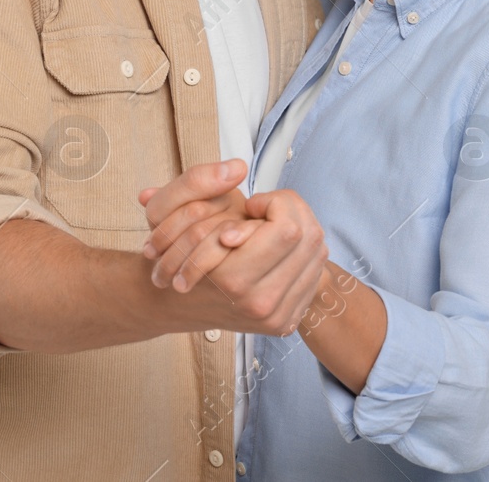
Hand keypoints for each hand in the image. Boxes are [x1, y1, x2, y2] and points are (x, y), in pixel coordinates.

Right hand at [139, 162, 327, 336]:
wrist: (176, 304)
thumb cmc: (177, 255)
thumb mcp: (170, 210)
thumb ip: (199, 181)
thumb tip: (237, 167)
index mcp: (233, 280)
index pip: (288, 227)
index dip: (274, 203)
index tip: (252, 206)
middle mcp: (260, 304)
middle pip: (310, 237)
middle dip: (291, 212)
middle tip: (264, 214)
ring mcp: (277, 316)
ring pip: (317, 252)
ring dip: (299, 231)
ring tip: (270, 230)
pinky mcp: (287, 322)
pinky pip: (315, 273)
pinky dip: (302, 253)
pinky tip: (280, 250)